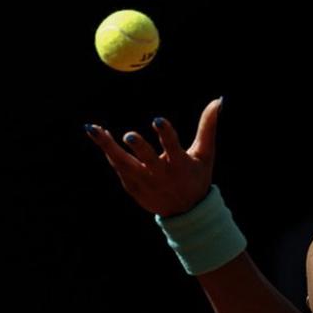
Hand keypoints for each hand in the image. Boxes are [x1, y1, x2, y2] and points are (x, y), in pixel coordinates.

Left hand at [86, 97, 222, 217]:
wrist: (185, 212)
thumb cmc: (196, 176)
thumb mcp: (205, 154)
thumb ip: (208, 127)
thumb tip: (218, 100)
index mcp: (181, 166)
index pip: (173, 148)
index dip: (166, 134)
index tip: (158, 120)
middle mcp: (161, 175)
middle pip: (147, 161)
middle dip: (139, 148)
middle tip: (129, 135)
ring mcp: (145, 183)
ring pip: (123, 164)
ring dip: (108, 147)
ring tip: (93, 129)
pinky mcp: (133, 188)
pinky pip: (119, 168)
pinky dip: (110, 153)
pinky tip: (102, 136)